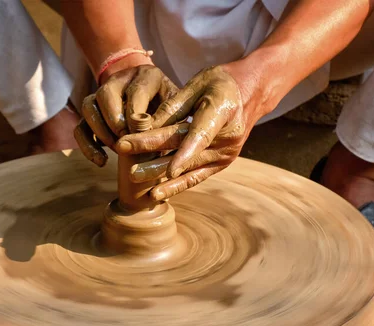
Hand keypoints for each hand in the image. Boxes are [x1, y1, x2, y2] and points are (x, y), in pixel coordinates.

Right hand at [74, 65, 178, 166]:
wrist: (160, 105)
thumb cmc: (172, 110)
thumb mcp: (178, 110)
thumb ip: (170, 119)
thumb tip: (157, 136)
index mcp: (147, 76)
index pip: (135, 91)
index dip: (136, 115)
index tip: (142, 134)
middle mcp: (120, 80)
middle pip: (105, 94)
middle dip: (114, 121)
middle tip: (126, 141)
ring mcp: (101, 95)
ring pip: (88, 107)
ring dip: (101, 132)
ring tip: (117, 150)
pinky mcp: (92, 114)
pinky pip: (80, 127)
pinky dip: (87, 146)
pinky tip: (102, 161)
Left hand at [116, 65, 252, 200]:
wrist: (251, 94)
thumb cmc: (221, 83)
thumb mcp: (199, 83)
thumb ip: (174, 104)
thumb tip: (146, 123)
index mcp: (223, 112)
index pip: (200, 134)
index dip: (183, 152)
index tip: (167, 166)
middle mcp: (227, 138)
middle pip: (184, 148)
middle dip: (151, 150)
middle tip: (122, 149)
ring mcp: (225, 155)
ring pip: (187, 166)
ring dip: (158, 172)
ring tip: (132, 176)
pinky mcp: (219, 165)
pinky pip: (195, 178)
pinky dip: (174, 186)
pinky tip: (154, 194)